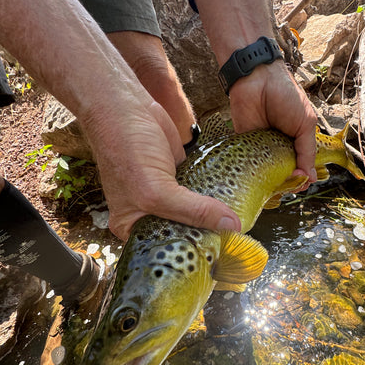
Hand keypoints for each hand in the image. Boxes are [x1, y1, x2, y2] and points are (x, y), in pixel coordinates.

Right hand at [83, 100, 240, 240]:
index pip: (165, 248)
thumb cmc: (125, 148)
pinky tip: (234, 203)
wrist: (125, 106)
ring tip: (239, 227)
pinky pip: (202, 193)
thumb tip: (231, 225)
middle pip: (183, 232)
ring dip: (214, 216)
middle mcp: (148, 214)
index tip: (219, 258)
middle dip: (206, 235)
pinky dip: (215, 196)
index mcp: (132, 226)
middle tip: (235, 244)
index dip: (190, 253)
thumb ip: (193, 210)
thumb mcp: (156, 189)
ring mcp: (165, 195)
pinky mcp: (180, 177)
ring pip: (195, 213)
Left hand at [229, 60, 317, 182]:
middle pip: (283, 175)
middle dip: (287, 183)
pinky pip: (247, 164)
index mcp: (296, 143)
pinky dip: (251, 173)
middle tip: (290, 185)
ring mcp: (261, 148)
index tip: (302, 183)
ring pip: (265, 173)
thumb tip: (310, 178)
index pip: (301, 169)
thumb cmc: (286, 96)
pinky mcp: (243, 146)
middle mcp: (279, 148)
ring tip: (276, 185)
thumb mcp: (305, 124)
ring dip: (270, 182)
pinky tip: (257, 180)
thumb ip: (307, 151)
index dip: (302, 179)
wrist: (257, 79)